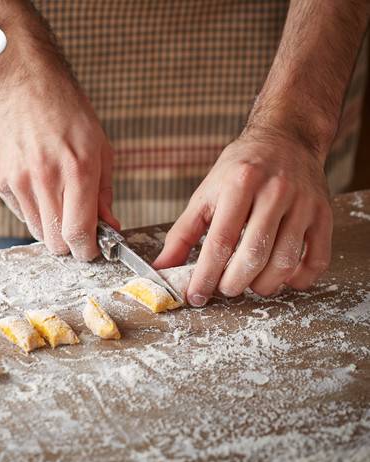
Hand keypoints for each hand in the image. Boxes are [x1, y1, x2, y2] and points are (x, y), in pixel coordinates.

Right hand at [0, 14, 118, 260]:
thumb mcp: (101, 150)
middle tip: (77, 228)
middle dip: (70, 243)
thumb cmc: (71, 114)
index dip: (87, 251)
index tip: (91, 251)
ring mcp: (19, 180)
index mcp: (78, 170)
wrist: (26, 84)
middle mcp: (46, 178)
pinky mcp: (0, 180)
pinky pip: (21, 215)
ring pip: (37, 233)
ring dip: (52, 228)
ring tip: (59, 201)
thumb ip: (104, 195)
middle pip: (56, 242)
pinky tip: (40, 187)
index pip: (79, 233)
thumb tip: (110, 229)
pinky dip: (35, 211)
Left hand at [153, 129, 332, 305]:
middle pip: (253, 255)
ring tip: (249, 283)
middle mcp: (274, 192)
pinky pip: (317, 259)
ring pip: (284, 262)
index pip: (219, 242)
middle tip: (224, 288)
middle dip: (233, 283)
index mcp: (239, 184)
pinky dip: (298, 280)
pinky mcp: (323, 214)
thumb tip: (162, 267)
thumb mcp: (206, 194)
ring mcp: (303, 203)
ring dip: (263, 285)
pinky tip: (280, 278)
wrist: (286, 138)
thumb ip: (182, 233)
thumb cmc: (240, 169)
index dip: (205, 276)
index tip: (196, 296)